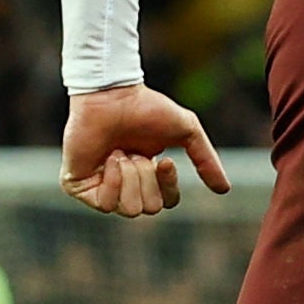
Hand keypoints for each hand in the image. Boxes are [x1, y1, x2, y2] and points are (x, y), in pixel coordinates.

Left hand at [64, 83, 228, 217]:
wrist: (112, 93)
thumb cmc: (146, 107)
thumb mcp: (186, 132)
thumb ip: (205, 160)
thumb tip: (224, 189)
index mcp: (146, 177)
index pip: (165, 203)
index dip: (168, 186)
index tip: (164, 160)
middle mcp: (123, 186)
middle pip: (149, 209)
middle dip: (147, 179)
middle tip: (136, 153)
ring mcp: (99, 187)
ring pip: (128, 210)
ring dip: (131, 177)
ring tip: (121, 152)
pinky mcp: (78, 186)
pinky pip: (105, 204)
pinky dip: (113, 179)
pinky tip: (110, 158)